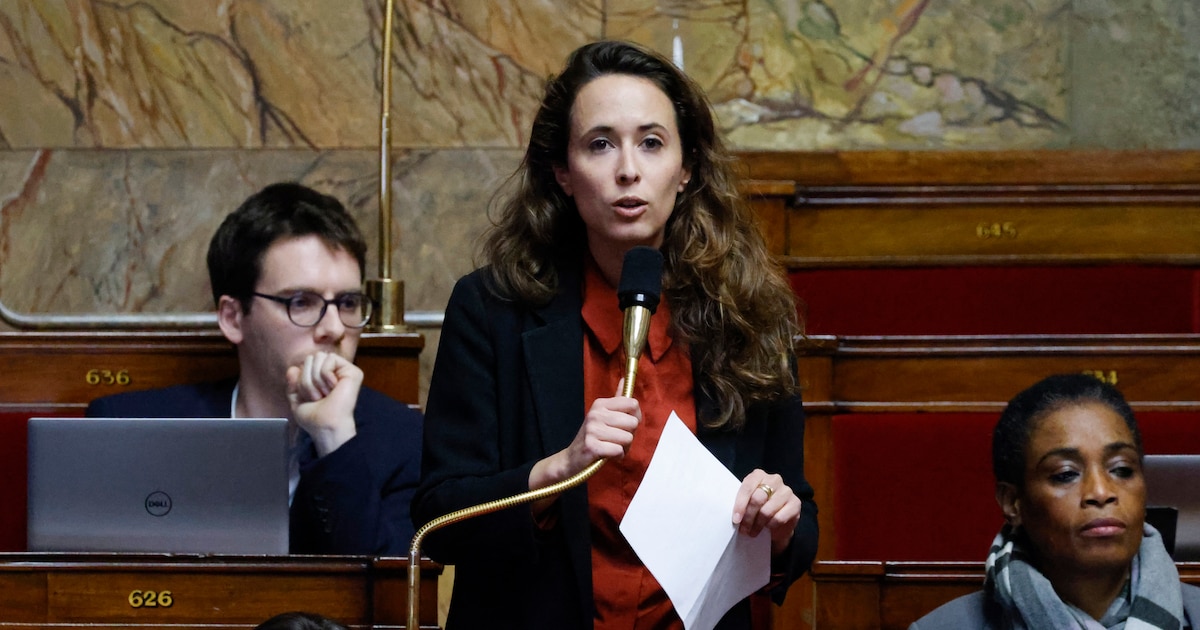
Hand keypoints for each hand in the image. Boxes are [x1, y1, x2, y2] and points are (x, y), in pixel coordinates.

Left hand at [286, 351, 360, 456]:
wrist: (326, 425)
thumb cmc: (314, 418)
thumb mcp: (296, 401)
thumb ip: (292, 384)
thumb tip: (292, 369)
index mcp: (322, 377)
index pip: (305, 363)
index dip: (301, 379)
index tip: (309, 397)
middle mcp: (334, 372)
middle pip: (311, 358)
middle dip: (307, 379)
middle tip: (317, 396)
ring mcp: (344, 371)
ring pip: (319, 357)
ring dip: (316, 379)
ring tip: (325, 394)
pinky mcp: (353, 371)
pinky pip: (330, 359)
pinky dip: (325, 375)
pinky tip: (333, 388)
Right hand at [528, 381, 639, 510]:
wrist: (572, 458)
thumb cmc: (594, 437)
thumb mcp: (603, 415)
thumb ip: (617, 399)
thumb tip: (624, 380)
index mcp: (600, 404)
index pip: (633, 404)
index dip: (635, 417)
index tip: (625, 424)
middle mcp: (596, 413)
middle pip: (633, 422)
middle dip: (629, 435)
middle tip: (616, 439)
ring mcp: (592, 429)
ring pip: (628, 438)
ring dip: (623, 447)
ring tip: (610, 447)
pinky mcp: (592, 446)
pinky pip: (619, 450)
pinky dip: (617, 456)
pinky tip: (607, 455)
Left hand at [732, 469, 801, 555]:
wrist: (778, 521)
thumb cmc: (758, 509)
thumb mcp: (748, 502)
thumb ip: (742, 502)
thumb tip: (735, 515)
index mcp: (759, 475)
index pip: (747, 487)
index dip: (740, 504)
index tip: (736, 519)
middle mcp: (774, 480)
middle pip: (757, 499)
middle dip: (748, 517)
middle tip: (743, 529)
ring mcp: (786, 491)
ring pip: (767, 510)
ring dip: (757, 524)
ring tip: (752, 532)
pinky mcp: (796, 503)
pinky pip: (779, 518)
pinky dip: (770, 526)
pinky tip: (767, 528)